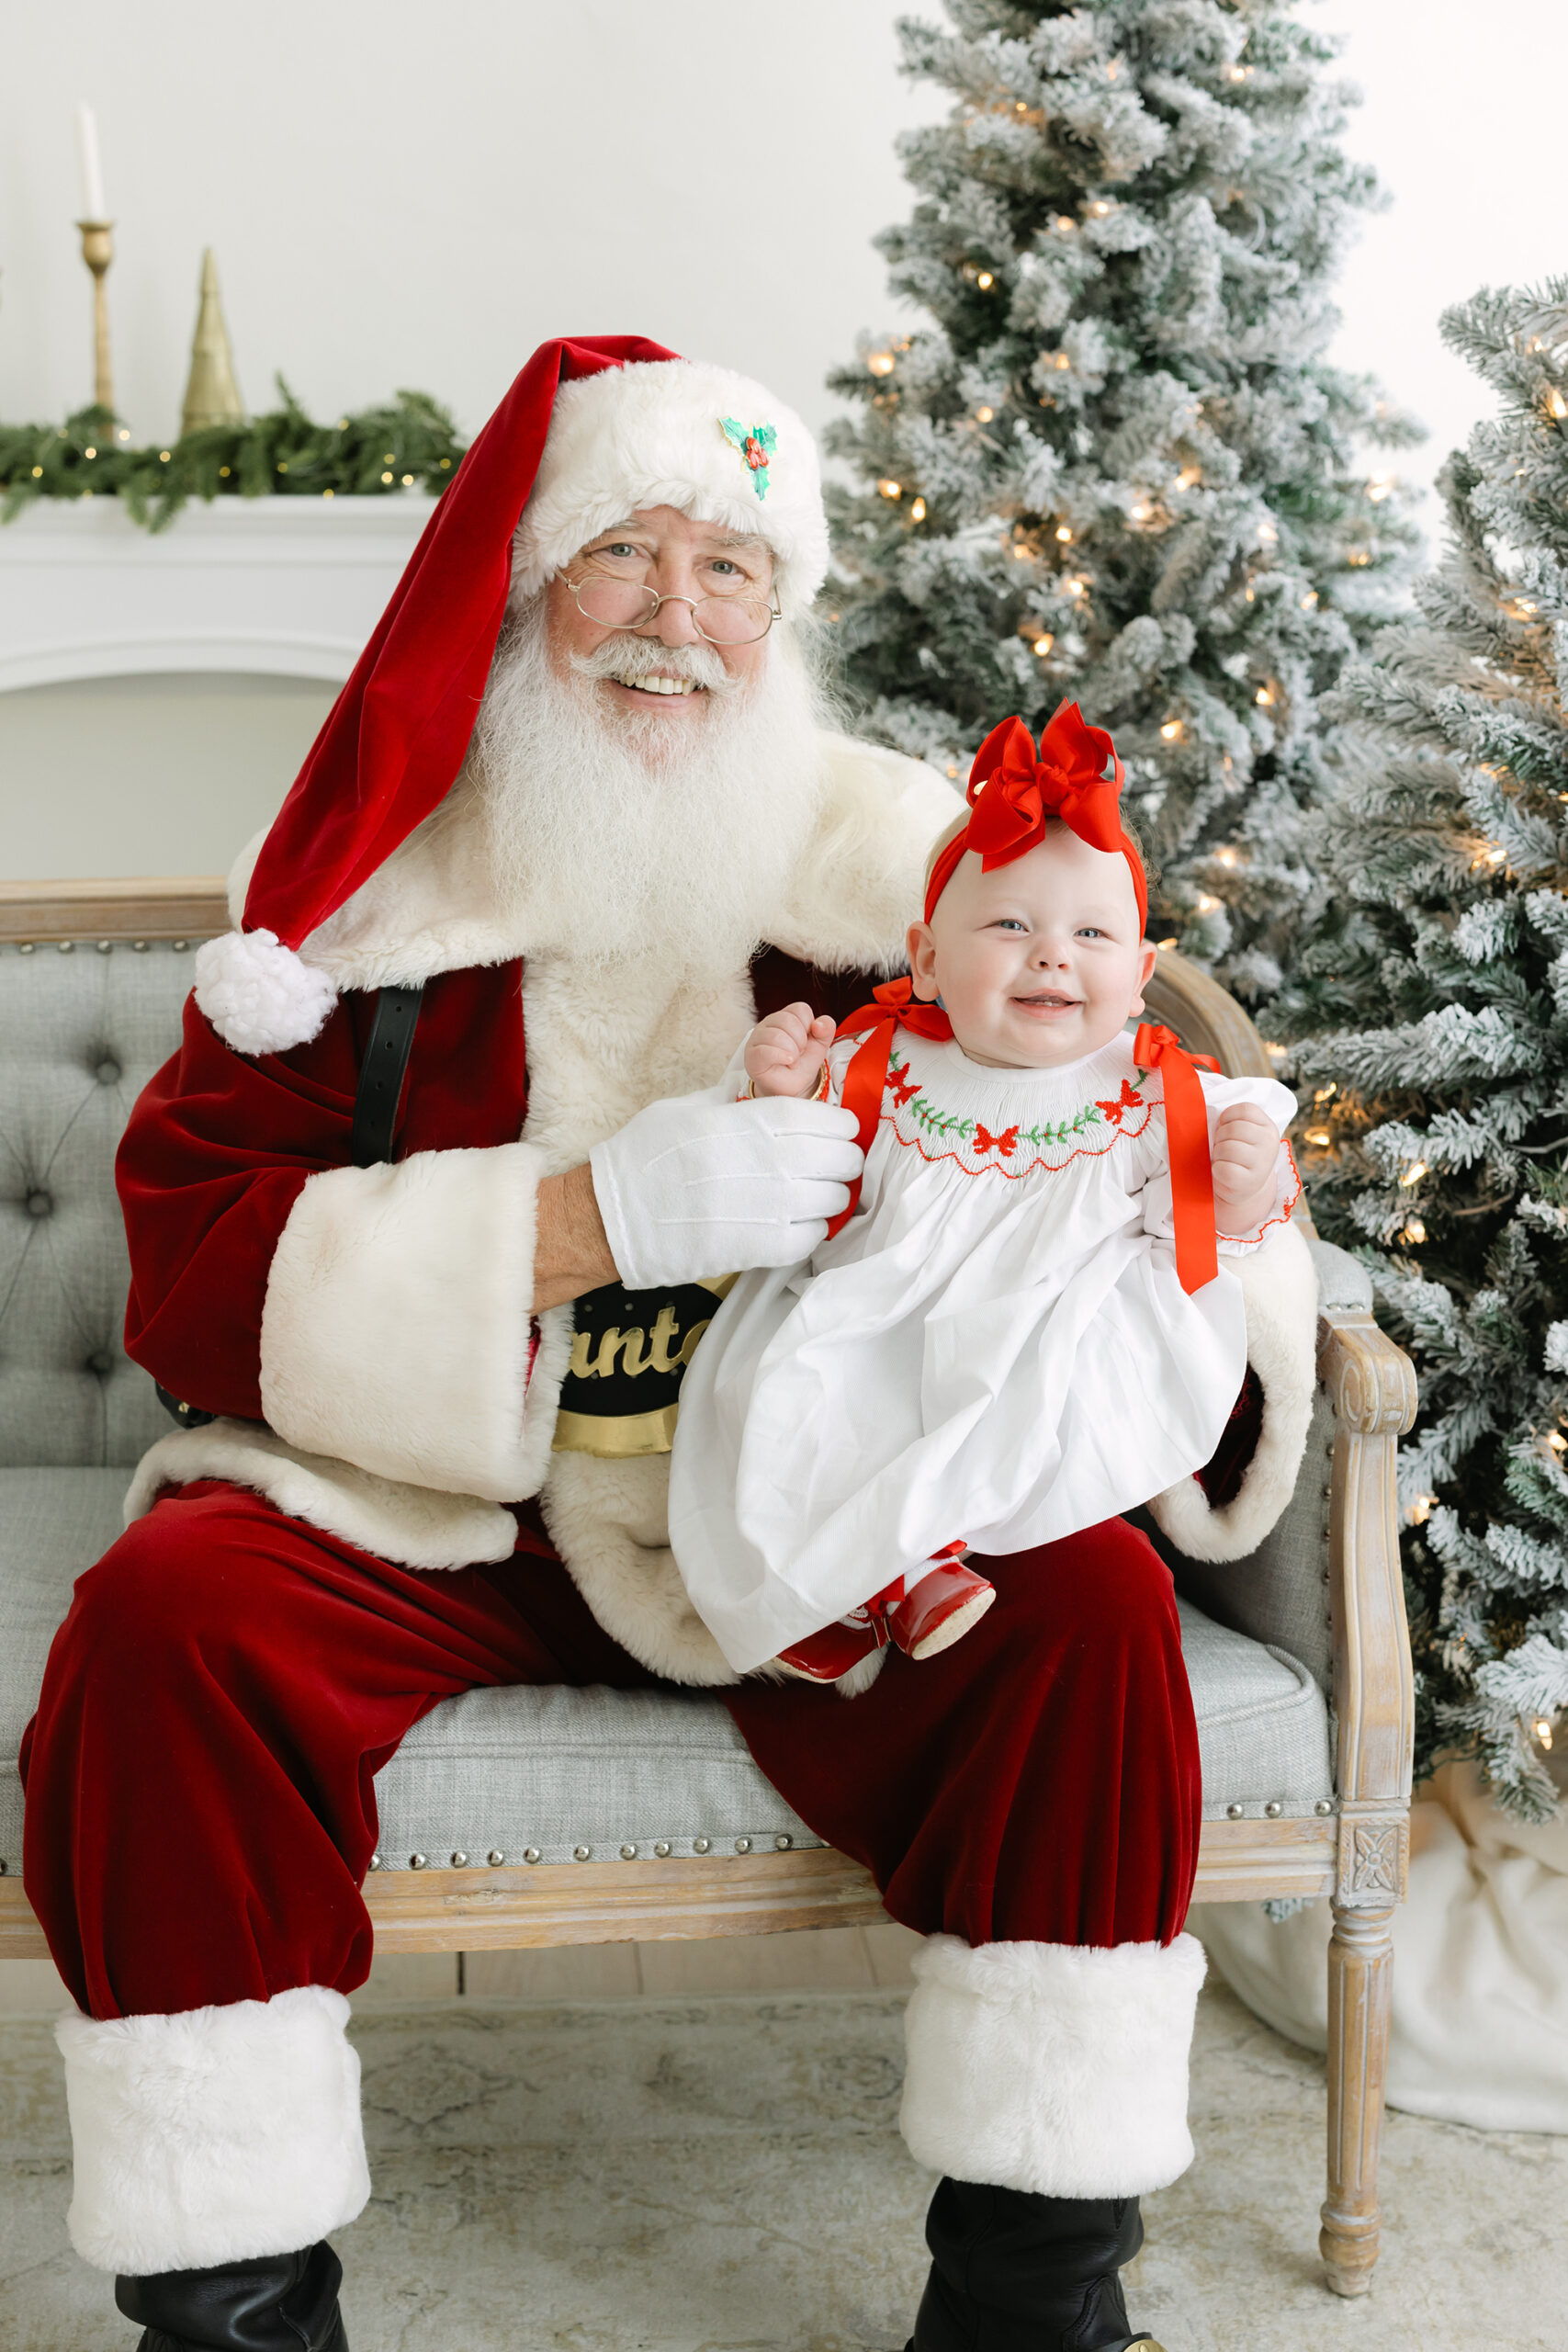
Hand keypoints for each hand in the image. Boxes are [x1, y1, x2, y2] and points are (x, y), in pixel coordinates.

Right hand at [588, 1088, 862, 1289]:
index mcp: (754, 1121)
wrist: (615, 1215)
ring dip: (827, 1195)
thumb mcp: (691, 1108)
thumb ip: (735, 1098)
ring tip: (807, 1194)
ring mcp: (772, 1207)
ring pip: (835, 1199)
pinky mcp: (765, 1247)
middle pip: (842, 1159)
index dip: (839, 1125)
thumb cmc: (645, 1155)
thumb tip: (761, 1085)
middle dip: (841, 1159)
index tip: (837, 1130)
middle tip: (826, 1164)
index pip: (829, 1119)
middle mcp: (772, 1161)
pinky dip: (811, 1227)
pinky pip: (814, 1235)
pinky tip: (791, 1221)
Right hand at [745, 1002, 836, 1097]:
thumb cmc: (801, 1064)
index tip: (806, 1041)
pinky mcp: (751, 1056)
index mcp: (785, 1017)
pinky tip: (787, 1062)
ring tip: (791, 1060)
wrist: (791, 1088)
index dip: (809, 1026)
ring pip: (776, 1035)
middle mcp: (768, 1024)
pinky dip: (781, 1057)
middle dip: (800, 1041)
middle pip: (787, 1020)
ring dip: (791, 1051)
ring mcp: (757, 1039)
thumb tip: (819, 1023)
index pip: (800, 1009)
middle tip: (798, 1053)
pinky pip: (765, 1051)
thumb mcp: (820, 1046)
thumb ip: (826, 1030)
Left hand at [1212, 1103, 1280, 1235]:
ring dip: (1218, 1153)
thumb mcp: (1239, 1134)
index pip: (1245, 1110)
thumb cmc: (1236, 1155)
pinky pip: (1225, 1169)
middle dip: (1221, 1136)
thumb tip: (1204, 1112)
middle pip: (1235, 1128)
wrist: (1242, 1187)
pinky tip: (1223, 1172)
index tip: (1224, 1127)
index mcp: (1268, 1127)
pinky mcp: (1250, 1182)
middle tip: (1222, 1146)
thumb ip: (1230, 1121)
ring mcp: (1262, 1164)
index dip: (1227, 1117)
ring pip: (1229, 1148)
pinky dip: (1217, 1170)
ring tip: (1222, 1159)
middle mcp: (1270, 1144)